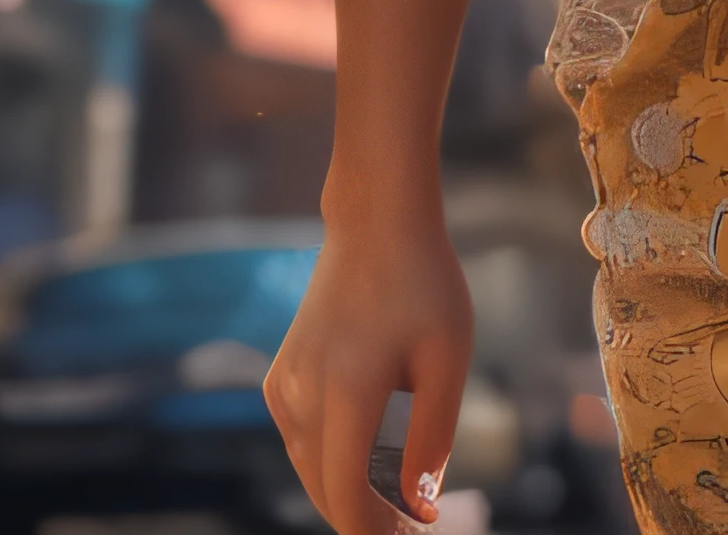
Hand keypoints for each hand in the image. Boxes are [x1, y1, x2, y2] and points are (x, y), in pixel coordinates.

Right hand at [267, 203, 474, 534]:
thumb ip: (432, 439)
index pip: (345, 494)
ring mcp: (284, 386)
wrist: (375, 224)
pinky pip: (302, 440)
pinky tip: (373, 462)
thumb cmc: (423, 285)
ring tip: (402, 503)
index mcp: (345, 394)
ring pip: (310, 468)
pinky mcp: (280, 376)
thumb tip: (421, 505)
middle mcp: (302, 395)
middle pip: (325, 489)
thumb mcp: (446, 362)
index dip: (374, 530)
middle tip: (415, 525)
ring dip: (349, 492)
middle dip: (367, 518)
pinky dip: (332, 462)